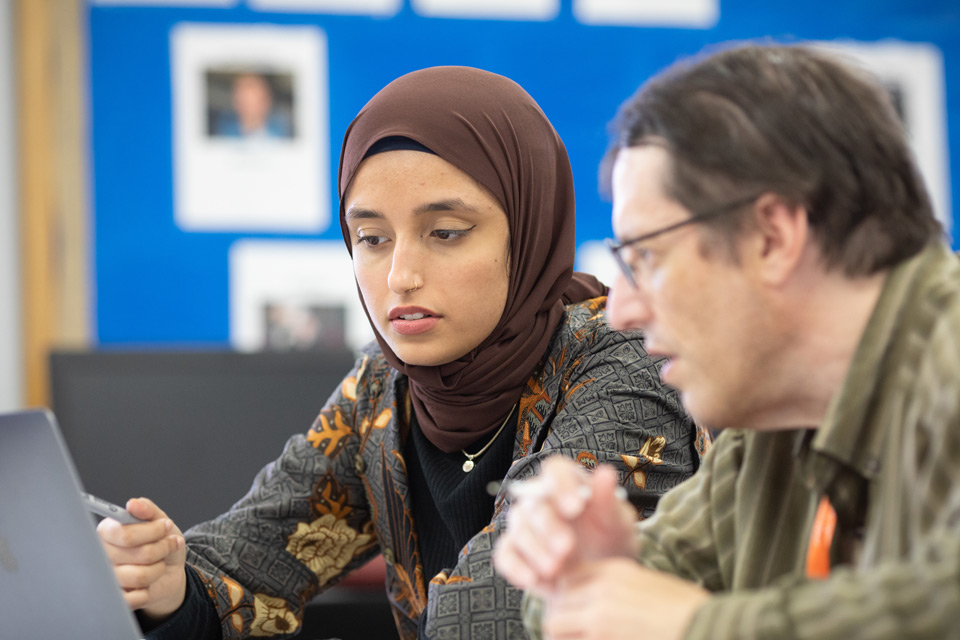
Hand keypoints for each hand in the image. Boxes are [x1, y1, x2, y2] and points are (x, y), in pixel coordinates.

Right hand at [96, 497, 186, 621]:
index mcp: (106, 532)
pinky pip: (135, 598)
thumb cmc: (159, 543)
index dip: (151, 531)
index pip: (123, 534)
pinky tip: (150, 583)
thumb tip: (133, 504)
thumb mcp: (159, 521)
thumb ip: (148, 510)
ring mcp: (107, 578)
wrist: (169, 571)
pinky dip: (150, 589)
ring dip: (159, 567)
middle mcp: (102, 555)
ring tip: (161, 562)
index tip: (165, 525)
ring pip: (140, 576)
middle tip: (169, 543)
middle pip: (137, 554)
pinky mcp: (116, 598)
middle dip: (162, 548)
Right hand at [493, 456, 637, 595]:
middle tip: (567, 546)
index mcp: (567, 483)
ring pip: (519, 528)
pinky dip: (516, 567)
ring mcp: (525, 525)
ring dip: (535, 549)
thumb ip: (609, 501)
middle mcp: (541, 500)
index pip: (555, 470)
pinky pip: (505, 555)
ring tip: (556, 569)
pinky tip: (533, 579)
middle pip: (534, 502)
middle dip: (549, 525)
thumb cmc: (609, 541)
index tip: (576, 507)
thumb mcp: (618, 523)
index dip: (561, 485)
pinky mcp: (514, 551)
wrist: (601, 577)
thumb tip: (606, 473)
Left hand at [541, 558, 709, 639]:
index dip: (565, 596)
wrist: (705, 627)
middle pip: (556, 602)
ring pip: (554, 625)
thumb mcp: (645, 583)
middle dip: (560, 618)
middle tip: (572, 632)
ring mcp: (599, 618)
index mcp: (614, 571)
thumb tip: (591, 598)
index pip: (568, 577)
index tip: (570, 609)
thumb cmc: (683, 610)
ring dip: (561, 635)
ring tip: (577, 639)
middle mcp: (601, 590)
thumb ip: (615, 586)